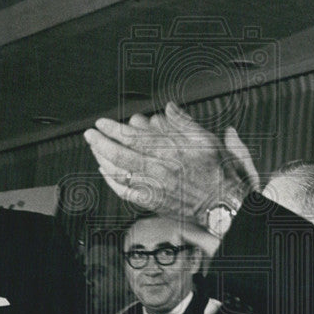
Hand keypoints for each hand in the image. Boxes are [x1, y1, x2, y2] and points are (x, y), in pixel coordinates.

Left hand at [84, 102, 256, 226]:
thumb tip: (169, 108)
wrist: (224, 205)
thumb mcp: (207, 140)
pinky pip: (126, 193)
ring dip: (103, 159)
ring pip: (120, 173)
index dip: (114, 129)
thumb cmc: (218, 173)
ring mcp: (154, 187)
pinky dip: (112, 182)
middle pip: (121, 155)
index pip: (134, 138)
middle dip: (101, 143)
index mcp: (172, 151)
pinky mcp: (153, 202)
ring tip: (94, 149)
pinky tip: (105, 173)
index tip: (103, 122)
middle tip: (90, 134)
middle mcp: (160, 169)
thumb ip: (185, 123)